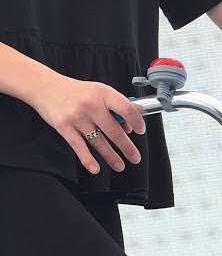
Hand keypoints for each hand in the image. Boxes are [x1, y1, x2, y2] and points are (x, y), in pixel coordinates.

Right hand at [31, 74, 146, 174]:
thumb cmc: (78, 92)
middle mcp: (91, 104)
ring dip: (111, 156)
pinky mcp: (63, 126)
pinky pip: (78, 146)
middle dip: (126, 147)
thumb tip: (129, 127)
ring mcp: (77, 116)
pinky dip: (87, 159)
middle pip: (113, 130)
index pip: (126, 109)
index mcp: (103, 93)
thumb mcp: (99, 92)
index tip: (141, 131)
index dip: (137, 121)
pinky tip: (95, 168)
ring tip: (120, 165)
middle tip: (135, 157)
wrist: (46, 87)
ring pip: (98, 141)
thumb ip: (116, 107)